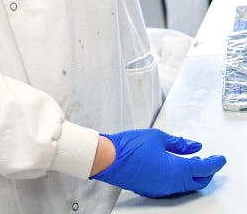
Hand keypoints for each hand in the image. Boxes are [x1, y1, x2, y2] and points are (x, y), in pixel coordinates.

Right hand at [91, 128, 225, 197]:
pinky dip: (182, 179)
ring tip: (195, 164)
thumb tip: (193, 146)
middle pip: (198, 181)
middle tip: (210, 162)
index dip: (214, 162)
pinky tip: (177, 170)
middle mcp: (173, 184)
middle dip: (207, 172)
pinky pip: (175, 188)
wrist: (108, 159)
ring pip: (187, 186)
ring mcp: (163, 189)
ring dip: (194, 176)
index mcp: (177, 170)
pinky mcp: (154, 190)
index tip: (220, 158)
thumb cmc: (129, 147)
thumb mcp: (157, 137)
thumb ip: (179, 143)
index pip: (204, 168)